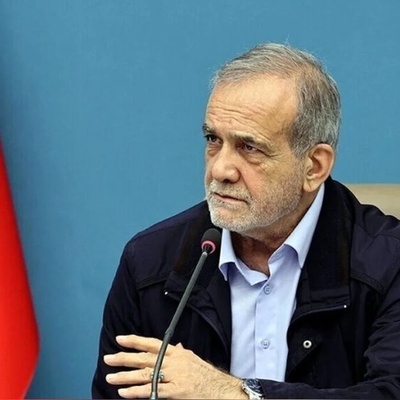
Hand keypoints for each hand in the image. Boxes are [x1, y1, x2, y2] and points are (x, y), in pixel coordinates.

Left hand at [104, 334, 245, 398]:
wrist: (220, 389)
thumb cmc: (206, 375)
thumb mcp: (192, 358)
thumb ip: (181, 353)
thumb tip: (176, 346)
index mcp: (177, 352)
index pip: (152, 343)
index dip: (135, 341)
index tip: (120, 339)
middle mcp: (173, 361)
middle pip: (144, 358)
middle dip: (125, 358)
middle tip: (108, 358)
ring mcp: (174, 376)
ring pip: (145, 374)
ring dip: (125, 376)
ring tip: (110, 377)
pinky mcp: (175, 391)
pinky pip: (152, 391)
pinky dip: (136, 392)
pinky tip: (124, 392)